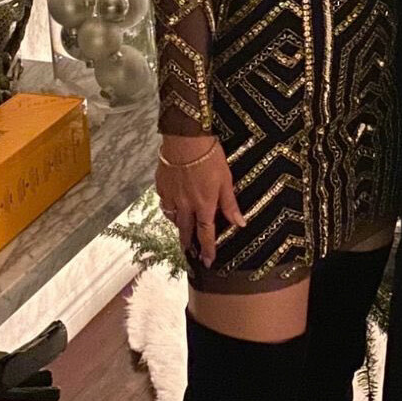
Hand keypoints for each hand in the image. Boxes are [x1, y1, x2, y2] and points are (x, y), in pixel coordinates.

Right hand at [156, 136, 245, 268]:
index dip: (207, 249)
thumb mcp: (226, 180)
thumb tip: (240, 223)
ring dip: (179, 227)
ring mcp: (171, 196)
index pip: (205, 234)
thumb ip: (230, 204)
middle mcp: (185, 205)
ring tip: (182, 230)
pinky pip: (165, 203)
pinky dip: (169, 208)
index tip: (207, 261)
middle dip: (188, 244)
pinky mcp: (161, 186)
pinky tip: (172, 205)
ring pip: (173, 218)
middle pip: (185, 230)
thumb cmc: (209, 157)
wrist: (184, 139)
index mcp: (203, 205)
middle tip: (190, 254)